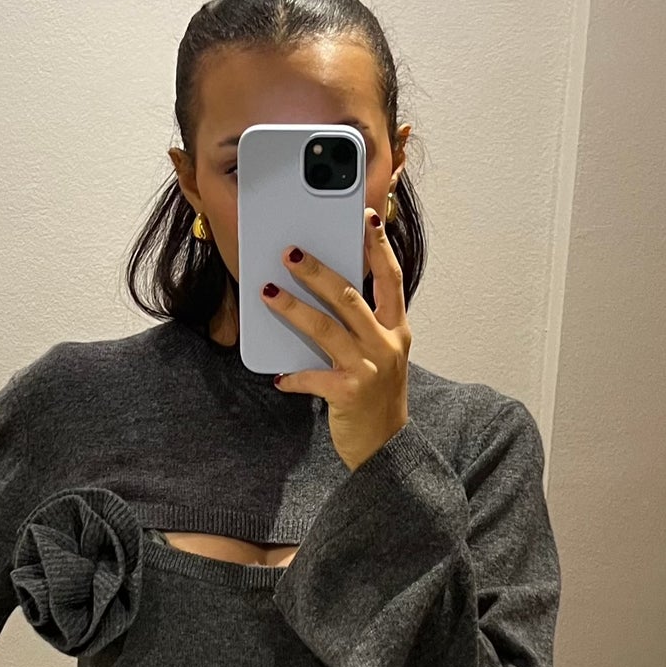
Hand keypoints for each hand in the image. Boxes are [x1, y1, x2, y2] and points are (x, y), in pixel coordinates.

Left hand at [263, 209, 410, 471]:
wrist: (385, 449)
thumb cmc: (375, 396)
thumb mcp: (378, 356)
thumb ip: (359, 326)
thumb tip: (320, 292)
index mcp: (396, 330)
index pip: (391, 278)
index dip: (378, 247)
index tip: (365, 218)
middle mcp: (387, 345)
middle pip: (350, 297)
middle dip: (318, 271)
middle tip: (290, 252)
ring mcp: (369, 368)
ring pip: (326, 328)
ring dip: (294, 308)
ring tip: (268, 292)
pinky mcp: (348, 392)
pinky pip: (312, 377)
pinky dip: (293, 376)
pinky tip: (279, 376)